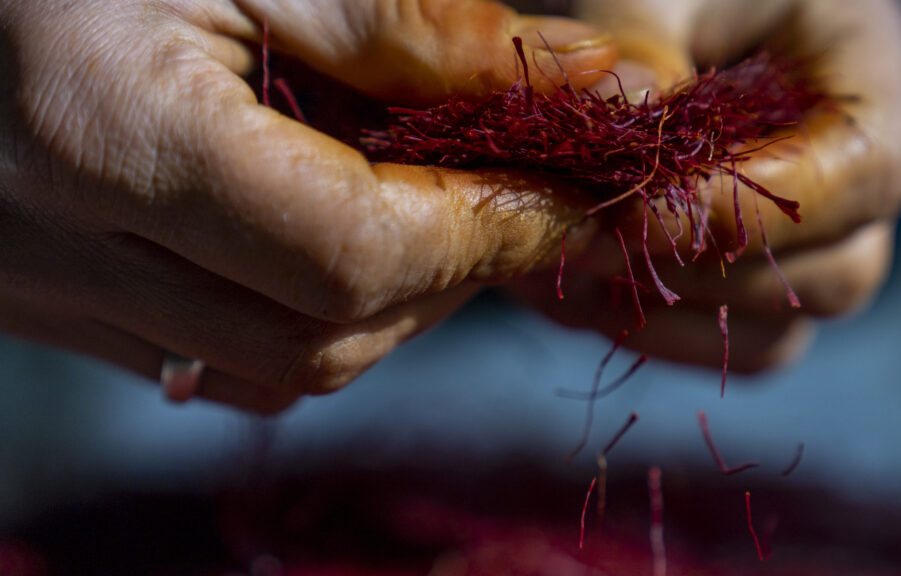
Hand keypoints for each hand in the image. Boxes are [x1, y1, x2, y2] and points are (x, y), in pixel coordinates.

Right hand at [0, 0, 614, 411]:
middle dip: (451, 275)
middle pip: (324, 339)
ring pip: (281, 370)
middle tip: (515, 198)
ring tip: (433, 210)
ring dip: (394, 304)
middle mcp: (67, 250)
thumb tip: (603, 86)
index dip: (486, 230)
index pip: (352, 253)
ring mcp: (55, 294)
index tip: (569, 193)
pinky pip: (224, 366)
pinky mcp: (60, 307)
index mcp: (107, 137)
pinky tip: (340, 237)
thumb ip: (425, 29)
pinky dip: (318, 318)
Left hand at [509, 0, 900, 371]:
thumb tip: (633, 112)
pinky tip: (582, 289)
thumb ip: (643, 36)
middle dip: (705, 269)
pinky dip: (658, 332)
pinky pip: (733, 342)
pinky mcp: (759, 279)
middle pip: (839, 271)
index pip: (860, 169)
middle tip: (589, 240)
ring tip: (571, 266)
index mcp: (867, 72)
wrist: (675, 17)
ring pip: (780, 327)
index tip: (638, 212)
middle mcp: (857, 173)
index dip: (753, 207)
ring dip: (671, 312)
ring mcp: (816, 239)